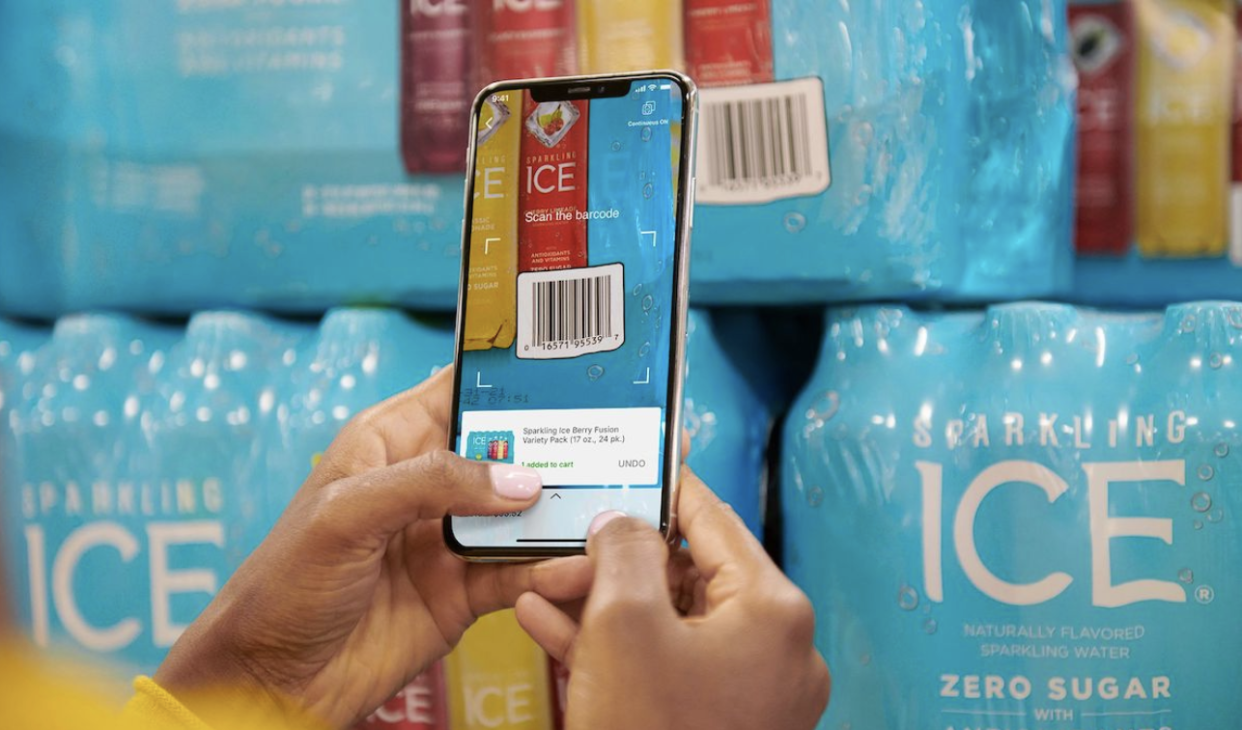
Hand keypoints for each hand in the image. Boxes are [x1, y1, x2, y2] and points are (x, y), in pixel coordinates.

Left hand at [154, 367, 591, 727]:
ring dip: (562, 511)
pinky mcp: (467, 591)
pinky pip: (522, 571)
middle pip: (508, 448)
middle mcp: (428, 483)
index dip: (507, 374)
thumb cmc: (283, 584)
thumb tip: (518, 478)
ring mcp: (450, 537)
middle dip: (556, 444)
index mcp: (390, 441)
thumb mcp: (346, 514)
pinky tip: (576, 566)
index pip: (459, 389)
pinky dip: (551, 569)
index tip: (566, 362)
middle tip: (614, 436)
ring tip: (607, 505)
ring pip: (525, 512)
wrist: (272, 682)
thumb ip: (431, 484)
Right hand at [516, 467, 829, 729]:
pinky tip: (554, 628)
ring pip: (670, 624)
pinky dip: (618, 648)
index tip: (634, 466)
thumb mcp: (623, 622)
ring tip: (545, 584)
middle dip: (616, 561)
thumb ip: (624, 551)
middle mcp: (778, 648)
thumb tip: (624, 522)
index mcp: (773, 610)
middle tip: (568, 546)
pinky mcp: (721, 723)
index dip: (664, 489)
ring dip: (605, 604)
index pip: (714, 520)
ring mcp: (752, 692)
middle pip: (689, 575)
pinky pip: (668, 667)